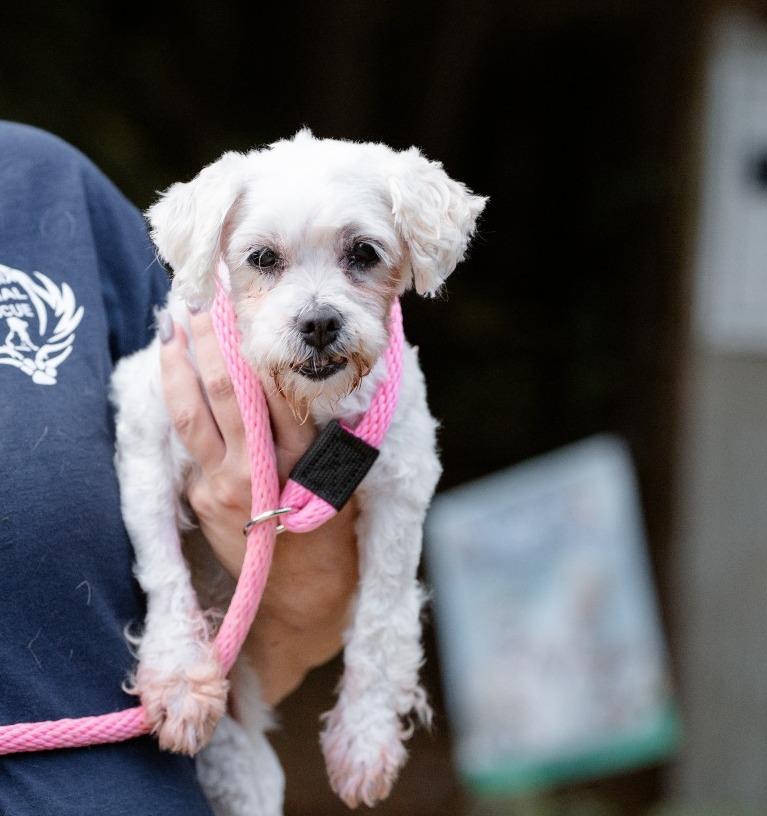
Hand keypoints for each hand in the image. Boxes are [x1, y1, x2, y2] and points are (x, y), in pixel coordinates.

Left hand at [159, 310, 357, 704]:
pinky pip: (187, 441)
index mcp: (307, 459)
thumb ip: (322, 435)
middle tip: (201, 295)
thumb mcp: (342, 482)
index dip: (259, 340)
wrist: (300, 602)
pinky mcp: (202, 499)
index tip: (248, 304)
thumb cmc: (333, 536)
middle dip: (211, 336)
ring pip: (193, 410)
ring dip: (179, 362)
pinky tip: (172, 368)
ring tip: (172, 323)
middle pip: (228, 388)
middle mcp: (263, 468)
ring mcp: (224, 485)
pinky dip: (177, 399)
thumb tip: (298, 379)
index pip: (278, 387)